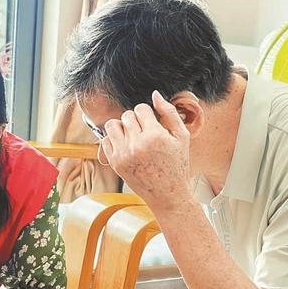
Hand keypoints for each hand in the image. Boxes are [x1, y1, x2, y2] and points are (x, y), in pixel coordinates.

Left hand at [102, 90, 192, 210]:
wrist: (168, 194)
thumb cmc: (178, 166)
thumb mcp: (182, 137)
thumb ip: (170, 113)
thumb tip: (155, 94)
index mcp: (155, 136)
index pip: (140, 108)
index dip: (147, 113)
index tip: (152, 122)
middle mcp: (137, 144)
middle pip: (126, 115)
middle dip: (135, 120)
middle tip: (144, 131)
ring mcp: (124, 154)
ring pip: (112, 125)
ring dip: (121, 127)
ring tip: (132, 135)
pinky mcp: (115, 163)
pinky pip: (105, 140)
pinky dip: (113, 139)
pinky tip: (126, 145)